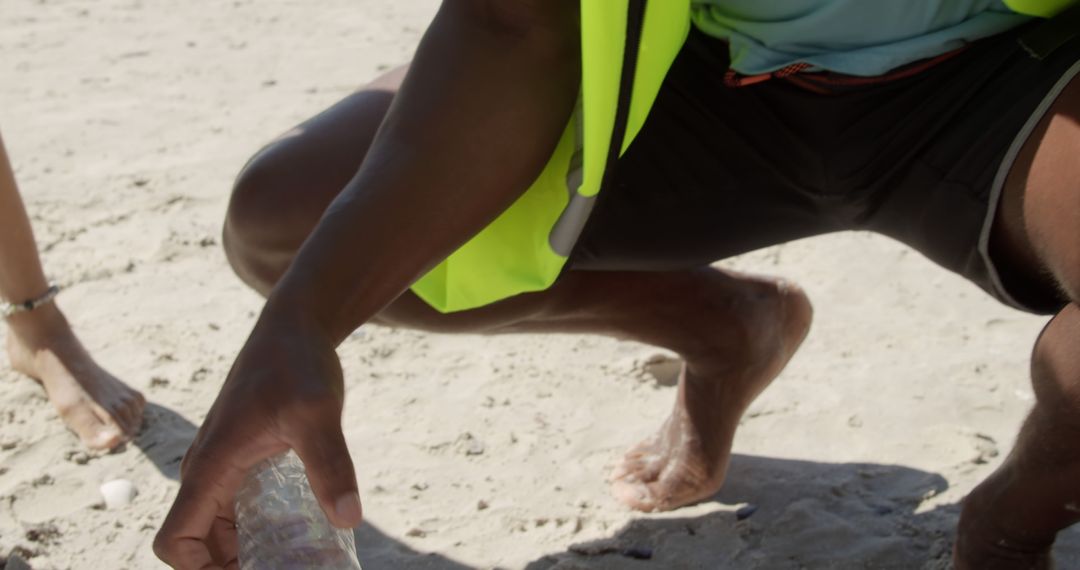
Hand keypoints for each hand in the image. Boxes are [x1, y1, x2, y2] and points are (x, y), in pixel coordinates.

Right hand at [153, 316, 362, 568]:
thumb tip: (348, 519)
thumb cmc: (298, 363)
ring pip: (223, 530)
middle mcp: (208, 471)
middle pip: (201, 546)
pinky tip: (306, 533)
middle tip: (288, 569)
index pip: (175, 542)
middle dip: (234, 568)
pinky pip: (243, 510)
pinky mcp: (245, 460)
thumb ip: (330, 465)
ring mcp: (225, 466)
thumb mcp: (318, 414)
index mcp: (210, 467)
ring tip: (299, 560)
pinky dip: (264, 529)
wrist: (297, 327)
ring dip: (250, 552)